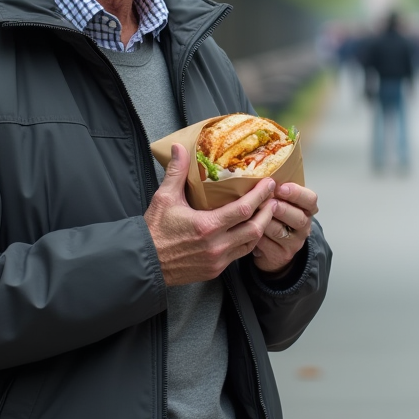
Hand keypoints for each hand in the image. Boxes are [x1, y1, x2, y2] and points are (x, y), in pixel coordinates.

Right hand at [144, 144, 276, 286]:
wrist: (144, 264)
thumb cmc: (154, 231)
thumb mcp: (164, 198)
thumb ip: (176, 172)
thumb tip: (179, 148)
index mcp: (207, 226)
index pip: (243, 210)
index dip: (259, 196)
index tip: (269, 184)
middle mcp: (216, 246)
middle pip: (255, 229)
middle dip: (267, 212)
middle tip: (274, 198)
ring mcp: (217, 261)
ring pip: (250, 244)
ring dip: (260, 228)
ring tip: (265, 213)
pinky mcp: (215, 270)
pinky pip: (239, 255)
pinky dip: (247, 242)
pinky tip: (248, 231)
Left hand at [252, 182, 318, 275]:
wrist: (274, 249)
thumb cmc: (275, 218)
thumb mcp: (281, 202)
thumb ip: (277, 191)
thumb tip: (259, 175)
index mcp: (306, 209)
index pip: (310, 200)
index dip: (296, 193)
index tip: (280, 187)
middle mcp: (304, 227)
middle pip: (298, 217)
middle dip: (281, 208)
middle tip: (266, 201)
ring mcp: (294, 243)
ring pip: (279, 230)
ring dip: (264, 220)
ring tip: (251, 213)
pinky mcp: (281, 255)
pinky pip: (266, 244)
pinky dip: (255, 235)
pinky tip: (246, 228)